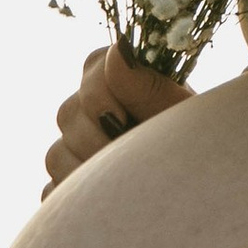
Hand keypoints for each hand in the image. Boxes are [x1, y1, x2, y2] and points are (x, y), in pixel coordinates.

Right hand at [43, 39, 192, 190]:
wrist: (194, 183)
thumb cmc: (189, 143)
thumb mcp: (177, 116)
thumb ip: (147, 87)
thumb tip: (118, 50)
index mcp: (119, 74)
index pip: (92, 70)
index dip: (103, 96)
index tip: (126, 120)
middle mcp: (89, 105)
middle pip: (68, 114)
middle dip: (101, 138)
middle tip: (133, 154)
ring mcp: (73, 144)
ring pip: (57, 154)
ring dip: (90, 169)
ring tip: (127, 178)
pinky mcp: (66, 181)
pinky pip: (52, 191)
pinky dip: (76, 196)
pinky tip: (106, 197)